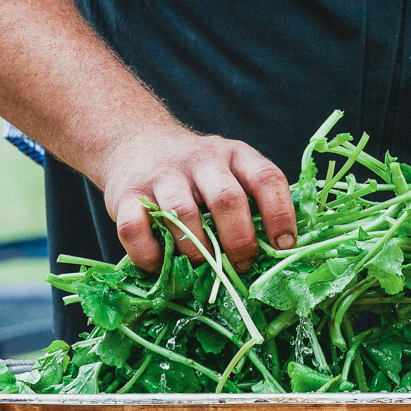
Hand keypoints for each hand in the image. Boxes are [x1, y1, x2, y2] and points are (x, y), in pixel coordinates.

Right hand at [93, 126, 296, 272]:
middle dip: (239, 241)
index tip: (283, 245)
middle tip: (242, 264)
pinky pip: (136, 230)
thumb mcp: (231, 173)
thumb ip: (252, 204)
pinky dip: (150, 256)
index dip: (280, 214)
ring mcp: (161, 175)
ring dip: (198, 252)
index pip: (266, 179)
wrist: (136, 144)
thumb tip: (279, 254)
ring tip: (204, 265)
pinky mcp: (126, 194)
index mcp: (235, 155)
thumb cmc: (196, 175)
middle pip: (227, 200)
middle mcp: (200, 159)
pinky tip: (162, 263)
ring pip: (182, 216)